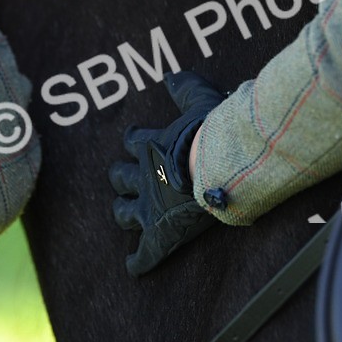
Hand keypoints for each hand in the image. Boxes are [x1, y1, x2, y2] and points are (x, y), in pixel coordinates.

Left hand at [109, 71, 225, 276]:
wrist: (221, 167)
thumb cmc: (213, 132)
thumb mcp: (200, 99)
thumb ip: (184, 88)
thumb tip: (170, 75)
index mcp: (152, 146)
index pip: (134, 140)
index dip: (134, 140)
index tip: (133, 138)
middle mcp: (145, 177)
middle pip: (120, 178)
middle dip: (121, 177)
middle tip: (124, 177)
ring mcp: (150, 208)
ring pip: (124, 213)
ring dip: (123, 213)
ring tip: (125, 213)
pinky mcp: (160, 237)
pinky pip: (144, 255)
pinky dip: (138, 262)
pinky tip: (133, 266)